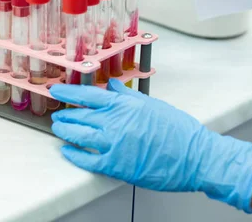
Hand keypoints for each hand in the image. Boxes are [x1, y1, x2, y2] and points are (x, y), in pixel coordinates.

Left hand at [50, 80, 251, 212]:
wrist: (194, 156)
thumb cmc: (179, 130)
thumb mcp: (153, 104)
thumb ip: (129, 96)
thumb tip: (112, 87)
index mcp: (125, 104)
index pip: (88, 94)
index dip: (68, 92)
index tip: (56, 90)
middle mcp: (116, 122)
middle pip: (80, 115)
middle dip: (65, 114)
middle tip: (58, 114)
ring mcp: (114, 144)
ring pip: (79, 135)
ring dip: (66, 131)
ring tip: (59, 129)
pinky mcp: (116, 165)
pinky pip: (88, 160)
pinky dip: (75, 156)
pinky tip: (68, 152)